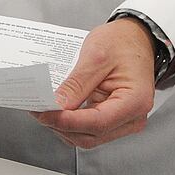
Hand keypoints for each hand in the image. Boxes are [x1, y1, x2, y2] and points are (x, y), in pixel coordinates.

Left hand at [31, 19, 155, 148]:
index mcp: (135, 101)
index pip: (97, 123)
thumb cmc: (124, 42)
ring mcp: (123, 121)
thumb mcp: (96, 56)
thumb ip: (76, 84)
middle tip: (38, 109)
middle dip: (61, 125)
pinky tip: (58, 109)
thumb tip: (57, 105)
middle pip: (91, 135)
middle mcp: (133, 118)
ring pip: (87, 136)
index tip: (44, 113)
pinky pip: (89, 128)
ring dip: (64, 126)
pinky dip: (71, 122)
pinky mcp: (113, 119)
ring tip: (45, 108)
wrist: (136, 38)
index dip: (67, 121)